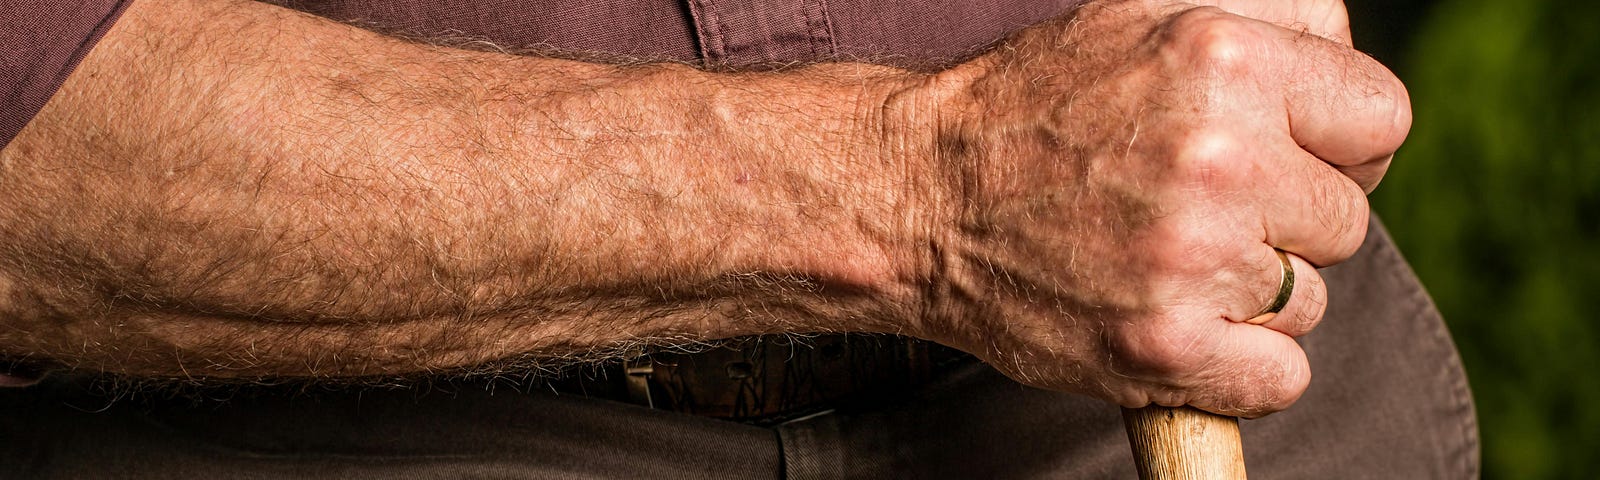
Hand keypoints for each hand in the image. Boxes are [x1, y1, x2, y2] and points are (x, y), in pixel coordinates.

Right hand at [899, 0, 1409, 416]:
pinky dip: (1237, 366)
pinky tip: (1176, 322)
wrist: (914, 195)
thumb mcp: (1141, 18)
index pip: (1381, 120)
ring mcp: (1191, 259)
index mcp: (1224, 60)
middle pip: (1346, 220)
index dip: (1342, 146)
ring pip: (1307, 300)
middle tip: (1200, 212)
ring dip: (1251, 293)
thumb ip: (1269, 23)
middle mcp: (1218, 157)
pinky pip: (1279, 378)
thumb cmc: (1028, 107)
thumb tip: (1350, 69)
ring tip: (1163, 260)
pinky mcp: (1161, 347)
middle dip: (1285, 220)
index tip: (1293, 162)